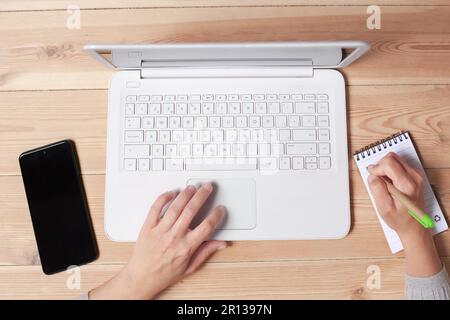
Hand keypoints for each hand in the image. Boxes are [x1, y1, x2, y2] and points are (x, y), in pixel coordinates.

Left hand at [90, 183, 226, 298]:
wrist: (141, 278)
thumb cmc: (164, 274)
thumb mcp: (190, 267)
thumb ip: (205, 252)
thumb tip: (220, 244)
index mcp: (186, 247)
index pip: (206, 226)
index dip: (215, 215)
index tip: (219, 209)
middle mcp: (174, 237)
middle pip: (191, 211)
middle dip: (202, 196)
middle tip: (207, 188)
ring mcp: (160, 231)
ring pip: (175, 207)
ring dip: (185, 194)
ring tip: (192, 188)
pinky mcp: (148, 227)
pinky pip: (155, 208)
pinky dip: (163, 198)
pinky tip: (170, 193)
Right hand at [367, 152, 441, 276]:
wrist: (413, 225)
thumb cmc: (400, 219)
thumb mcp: (384, 208)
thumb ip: (377, 190)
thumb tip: (372, 176)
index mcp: (407, 185)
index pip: (389, 163)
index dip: (376, 168)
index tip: (372, 176)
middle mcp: (414, 177)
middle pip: (392, 158)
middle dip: (380, 166)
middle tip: (377, 180)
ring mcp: (416, 175)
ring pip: (395, 159)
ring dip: (385, 167)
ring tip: (383, 182)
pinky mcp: (414, 176)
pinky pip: (399, 164)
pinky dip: (390, 170)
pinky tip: (389, 182)